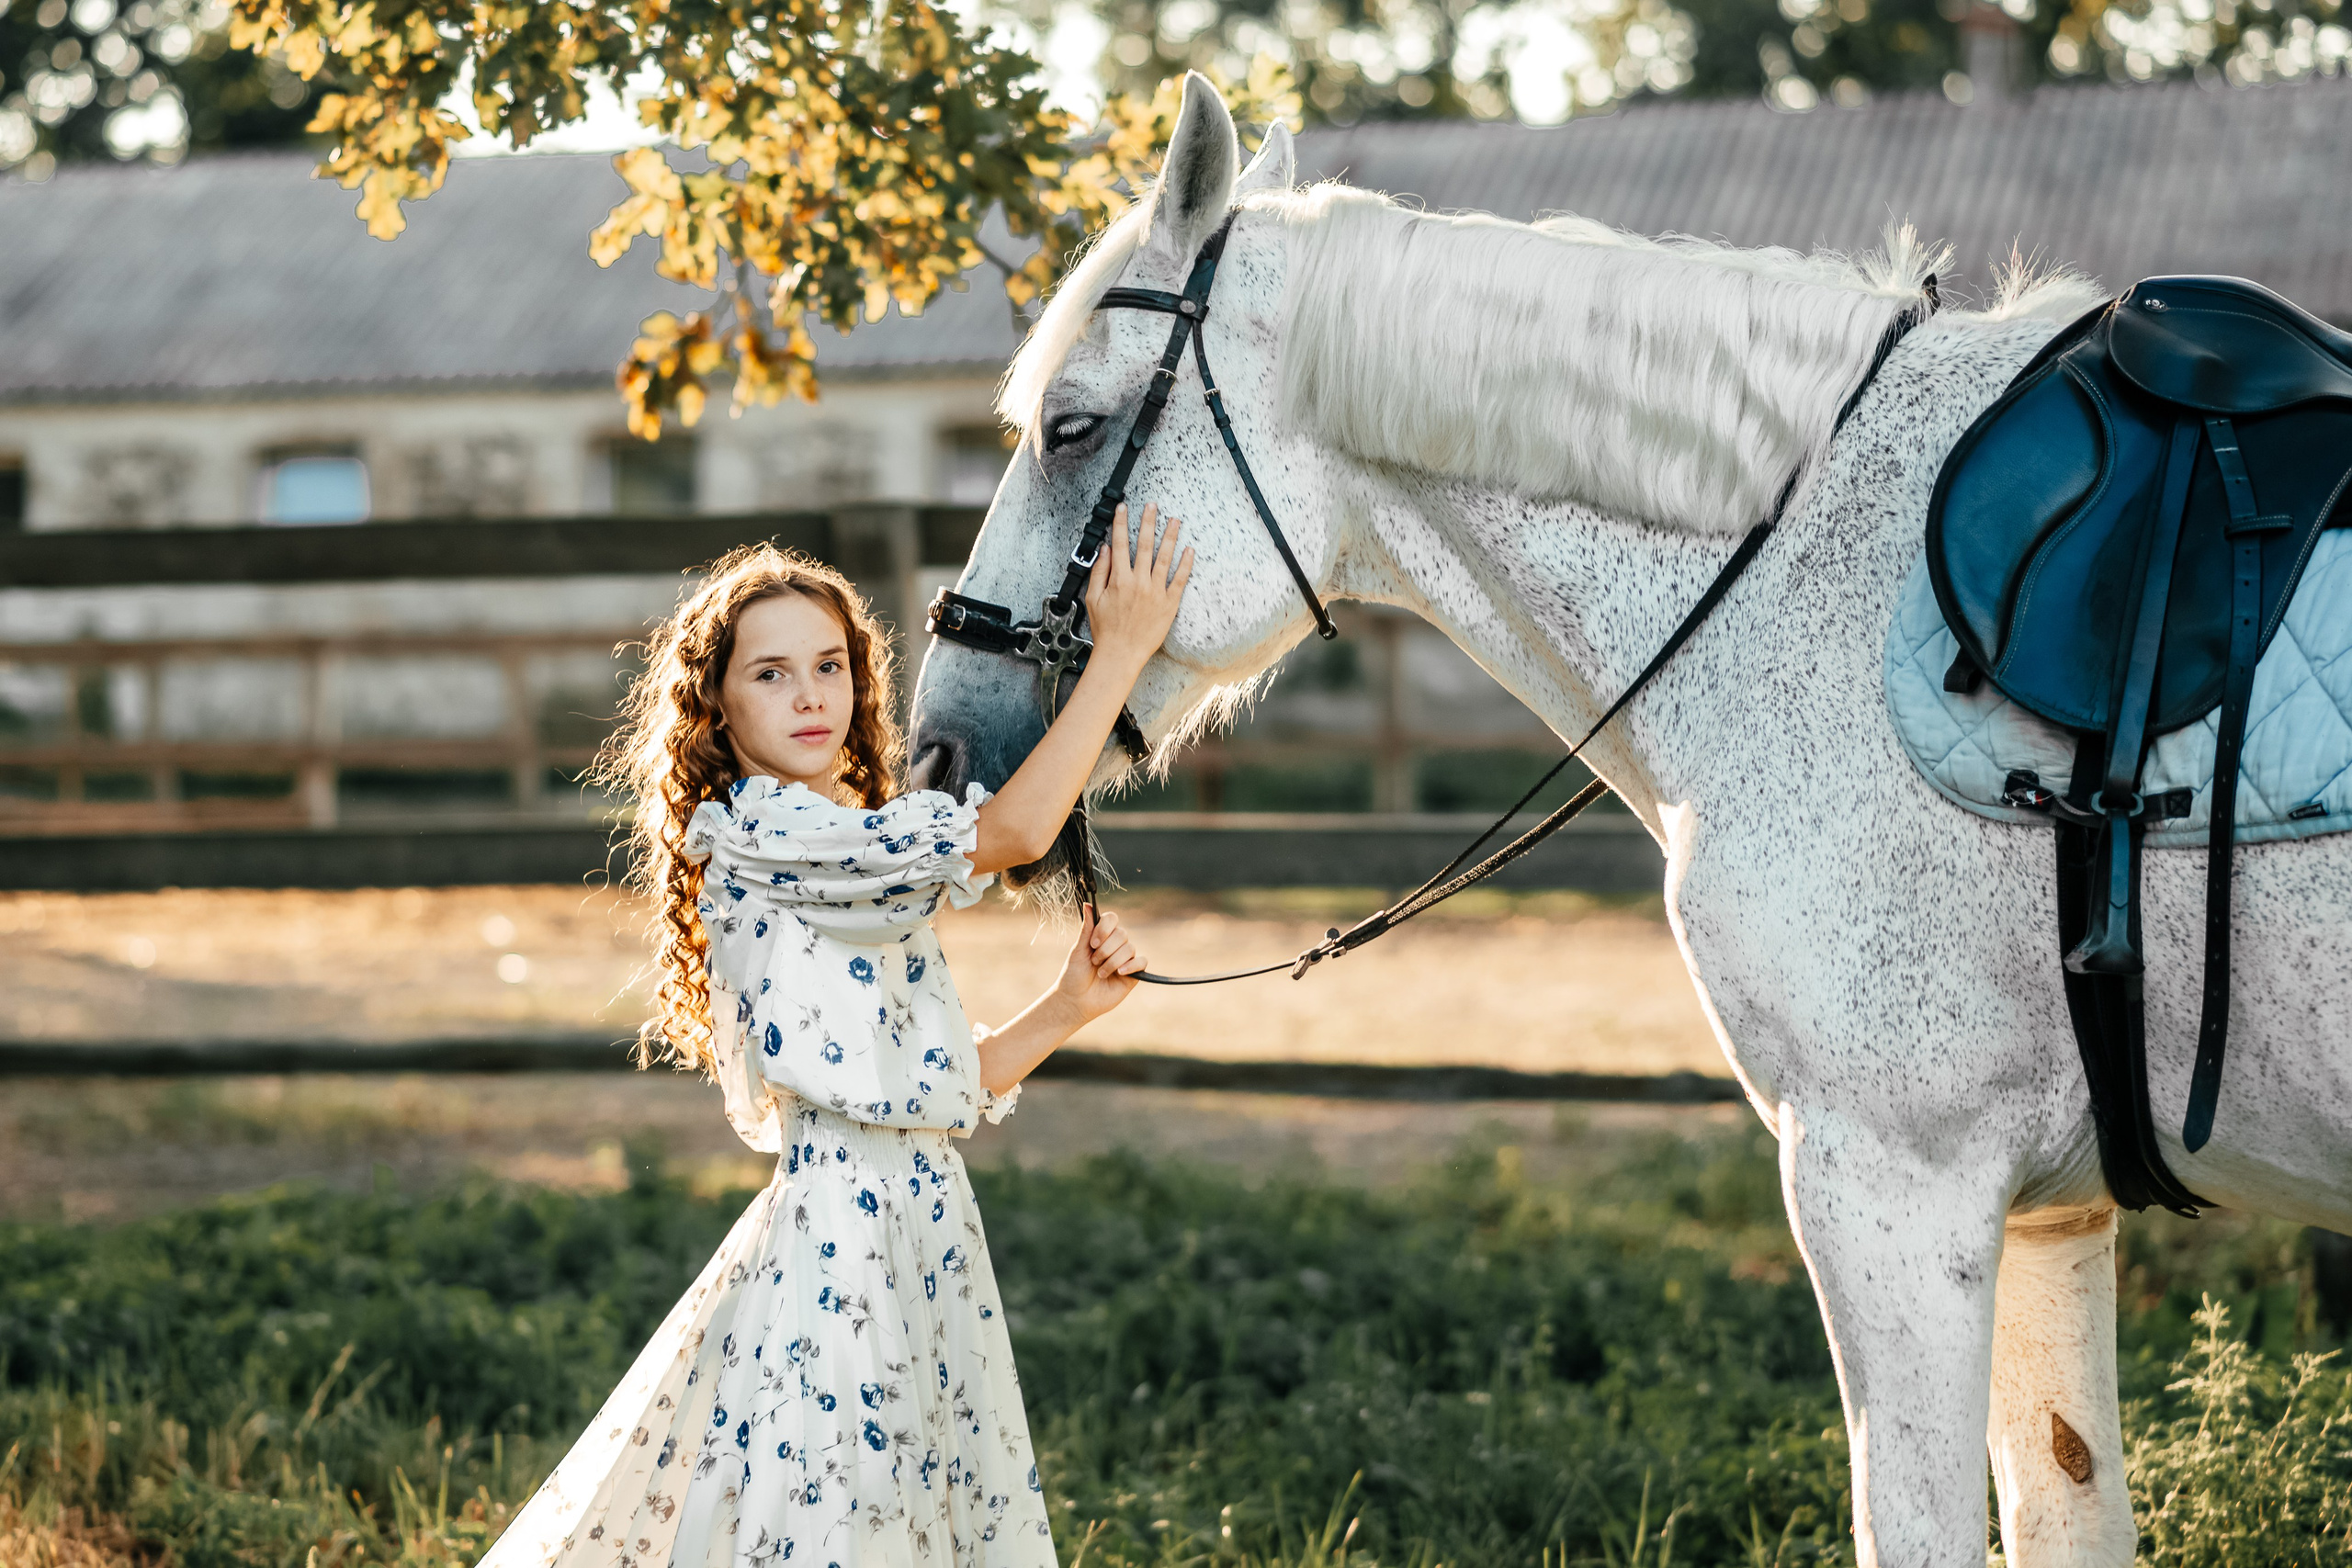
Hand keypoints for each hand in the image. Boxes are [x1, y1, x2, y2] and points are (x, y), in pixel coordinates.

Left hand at [1054, 905, 1144, 1023]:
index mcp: (1101, 936)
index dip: (1104, 928)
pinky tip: (1119, 972)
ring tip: (1100, 973)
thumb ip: (1086, 930)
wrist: (1076, 1001)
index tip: (1093, 943)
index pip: (1112, 919)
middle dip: (1106, 949)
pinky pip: (1141, 962)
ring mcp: (1125, 959)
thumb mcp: (1078, 951)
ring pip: (1129, 948)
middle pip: (1122, 934)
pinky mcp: (1133, 974)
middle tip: (1094, 961)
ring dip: (1112, 961)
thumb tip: (1087, 905)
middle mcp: (1115, 945)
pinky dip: (1131, 965)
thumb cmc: (1074, 975)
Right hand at [1084, 503, 1192, 671]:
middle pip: (1145, 545)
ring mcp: (1156, 592)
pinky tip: (1189, 550)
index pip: (1120, 544)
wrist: (1121, 653)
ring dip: (1170, 536)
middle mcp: (1139, 582)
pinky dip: (1185, 564)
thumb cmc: (1106, 629)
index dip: (1121, 523)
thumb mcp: (1093, 598)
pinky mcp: (1169, 604)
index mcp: (1119, 579)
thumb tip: (1105, 550)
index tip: (1123, 508)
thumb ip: (1099, 571)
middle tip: (1152, 505)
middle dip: (1148, 522)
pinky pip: (1180, 580)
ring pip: (1164, 558)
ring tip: (1175, 520)